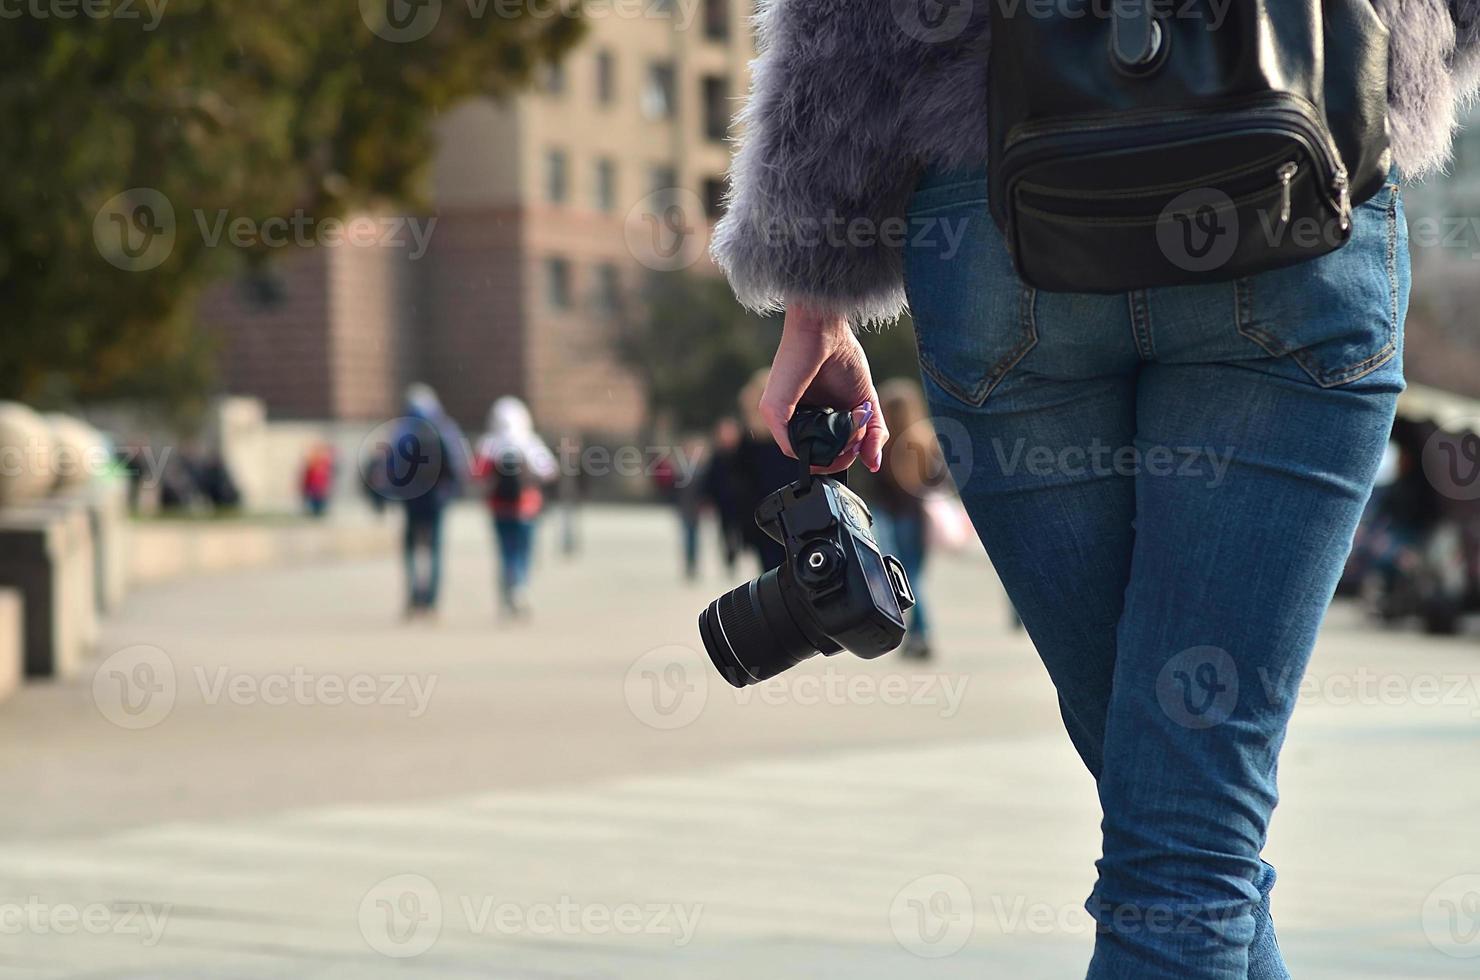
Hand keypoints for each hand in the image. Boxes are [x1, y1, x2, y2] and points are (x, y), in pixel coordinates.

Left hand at [758, 301, 888, 473]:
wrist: (826, 331)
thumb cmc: (843, 358)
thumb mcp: (867, 403)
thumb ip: (873, 434)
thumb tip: (874, 464)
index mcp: (815, 418)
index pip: (828, 452)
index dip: (848, 454)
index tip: (863, 442)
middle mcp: (797, 421)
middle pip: (821, 457)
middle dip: (846, 452)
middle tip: (860, 430)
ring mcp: (783, 418)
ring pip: (809, 455)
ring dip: (838, 448)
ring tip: (852, 420)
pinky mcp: (773, 412)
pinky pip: (791, 447)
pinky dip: (821, 442)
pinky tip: (840, 425)